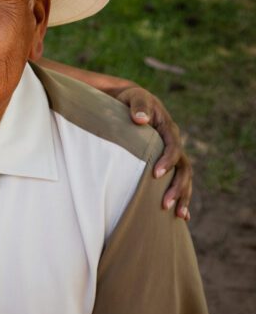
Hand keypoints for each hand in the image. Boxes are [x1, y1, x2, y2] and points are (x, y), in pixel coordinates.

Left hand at [114, 86, 191, 220]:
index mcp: (168, 128)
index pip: (173, 146)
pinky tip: (181, 216)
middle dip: (177, 187)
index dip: (167, 161)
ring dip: (182, 196)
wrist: (130, 101)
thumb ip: (138, 106)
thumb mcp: (134, 97)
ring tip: (179, 215)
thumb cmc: (130, 100)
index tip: (155, 174)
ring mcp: (171, 153)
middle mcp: (173, 142)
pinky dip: (181, 196)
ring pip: (184, 177)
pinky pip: (177, 180)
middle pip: (184, 167)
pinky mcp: (165, 161)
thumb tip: (140, 120)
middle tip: (165, 204)